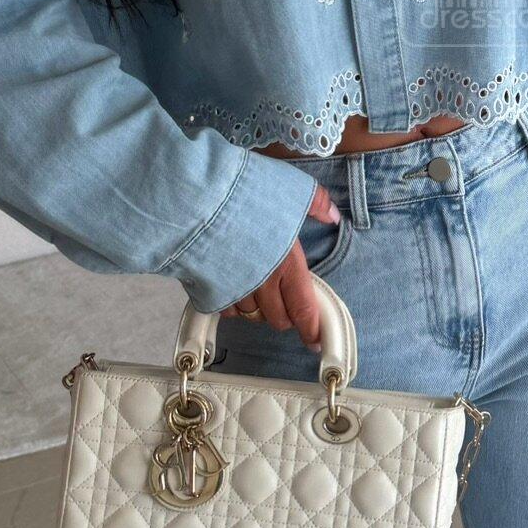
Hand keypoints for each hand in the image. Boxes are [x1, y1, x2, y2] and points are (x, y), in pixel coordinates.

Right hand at [219, 182, 339, 348]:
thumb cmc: (242, 191)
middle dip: (285, 315)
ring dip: (258, 308)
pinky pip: (224, 309)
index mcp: (286, 263)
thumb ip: (315, 203)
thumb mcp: (290, 189)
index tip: (315, 339)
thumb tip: (332, 214)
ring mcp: (232, 289)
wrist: (194, 198)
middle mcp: (261, 283)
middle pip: (278, 320)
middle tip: (286, 298)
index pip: (304, 310)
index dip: (312, 329)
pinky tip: (232, 285)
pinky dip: (231, 303)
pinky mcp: (207, 290)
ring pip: (251, 315)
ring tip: (257, 286)